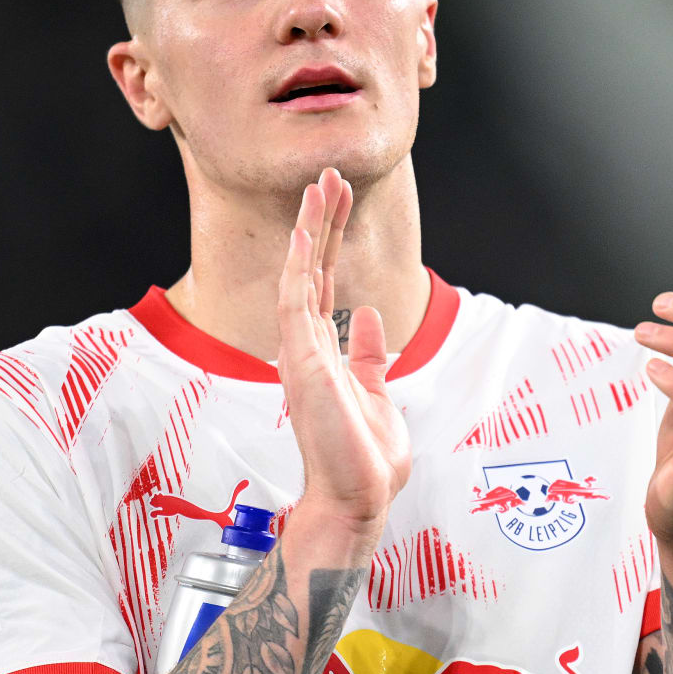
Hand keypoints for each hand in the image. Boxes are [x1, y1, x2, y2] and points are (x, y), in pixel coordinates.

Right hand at [276, 168, 412, 528]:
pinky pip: (295, 303)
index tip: (338, 199)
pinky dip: (298, 265)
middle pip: (310, 269)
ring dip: (310, 229)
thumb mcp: (377, 393)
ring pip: (300, 275)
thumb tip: (369, 318)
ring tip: (320, 185)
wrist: (359, 497)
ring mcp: (301, 353)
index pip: (323, 282)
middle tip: (330, 175)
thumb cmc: (364, 458)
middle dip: (321, 221)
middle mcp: (305, 347)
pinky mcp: (303, 362)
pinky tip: (303, 231)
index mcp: (322, 352)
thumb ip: (369, 355)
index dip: (329, 239)